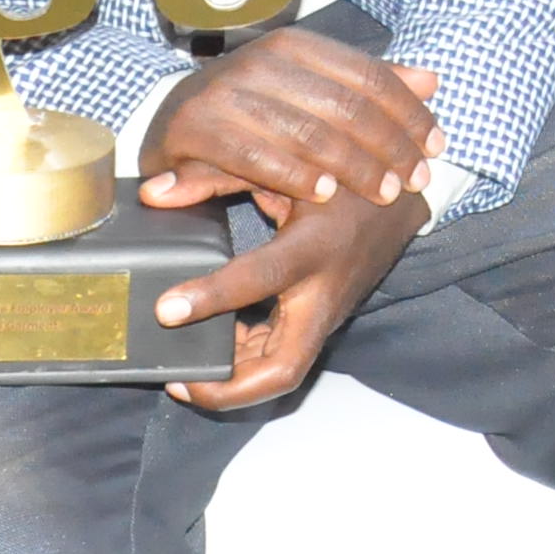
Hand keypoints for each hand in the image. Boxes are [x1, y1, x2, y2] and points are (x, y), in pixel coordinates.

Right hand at [134, 31, 441, 216]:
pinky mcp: (194, 125)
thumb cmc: (252, 112)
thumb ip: (366, 87)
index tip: (436, 147)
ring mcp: (225, 91)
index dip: (407, 113)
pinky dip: (291, 175)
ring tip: (382, 192)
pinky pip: (253, 154)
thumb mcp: (309, 93)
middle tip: (414, 180)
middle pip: (344, 105)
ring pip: (306, 131)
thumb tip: (432, 80)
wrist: (169, 124)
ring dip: (351, 166)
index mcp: (295, 46)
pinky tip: (322, 195)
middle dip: (387, 146)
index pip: (368, 76)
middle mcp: (261, 60)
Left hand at [154, 183, 429, 408]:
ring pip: (280, 372)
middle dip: (228, 389)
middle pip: (282, 368)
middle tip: (178, 382)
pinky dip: (244, 362)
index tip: (165, 310)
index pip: (260, 279)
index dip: (211, 297)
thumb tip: (154, 194)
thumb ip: (216, 174)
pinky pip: (281, 356)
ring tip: (182, 371)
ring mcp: (324, 316)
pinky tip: (211, 346)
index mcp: (313, 247)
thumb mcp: (282, 164)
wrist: (401, 198)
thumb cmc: (341, 176)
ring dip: (232, 380)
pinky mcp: (318, 323)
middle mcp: (323, 294)